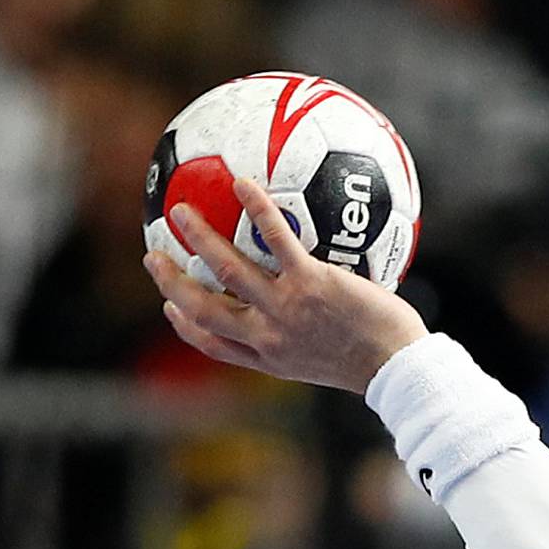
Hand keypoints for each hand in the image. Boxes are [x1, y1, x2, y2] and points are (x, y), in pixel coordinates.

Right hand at [146, 177, 425, 393]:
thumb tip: (308, 308)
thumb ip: (306, 334)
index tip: (170, 308)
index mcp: (269, 357)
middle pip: (203, 308)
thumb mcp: (327, 357)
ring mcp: (286, 310)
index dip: (185, 326)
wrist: (396, 365)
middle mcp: (268, 337)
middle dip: (171, 281)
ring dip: (197, 237)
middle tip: (152, 255)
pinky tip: (243, 183)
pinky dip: (257, 208)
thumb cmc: (371, 359)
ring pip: (226, 269)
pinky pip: (275, 238)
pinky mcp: (310, 284)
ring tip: (180, 210)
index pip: (213, 344)